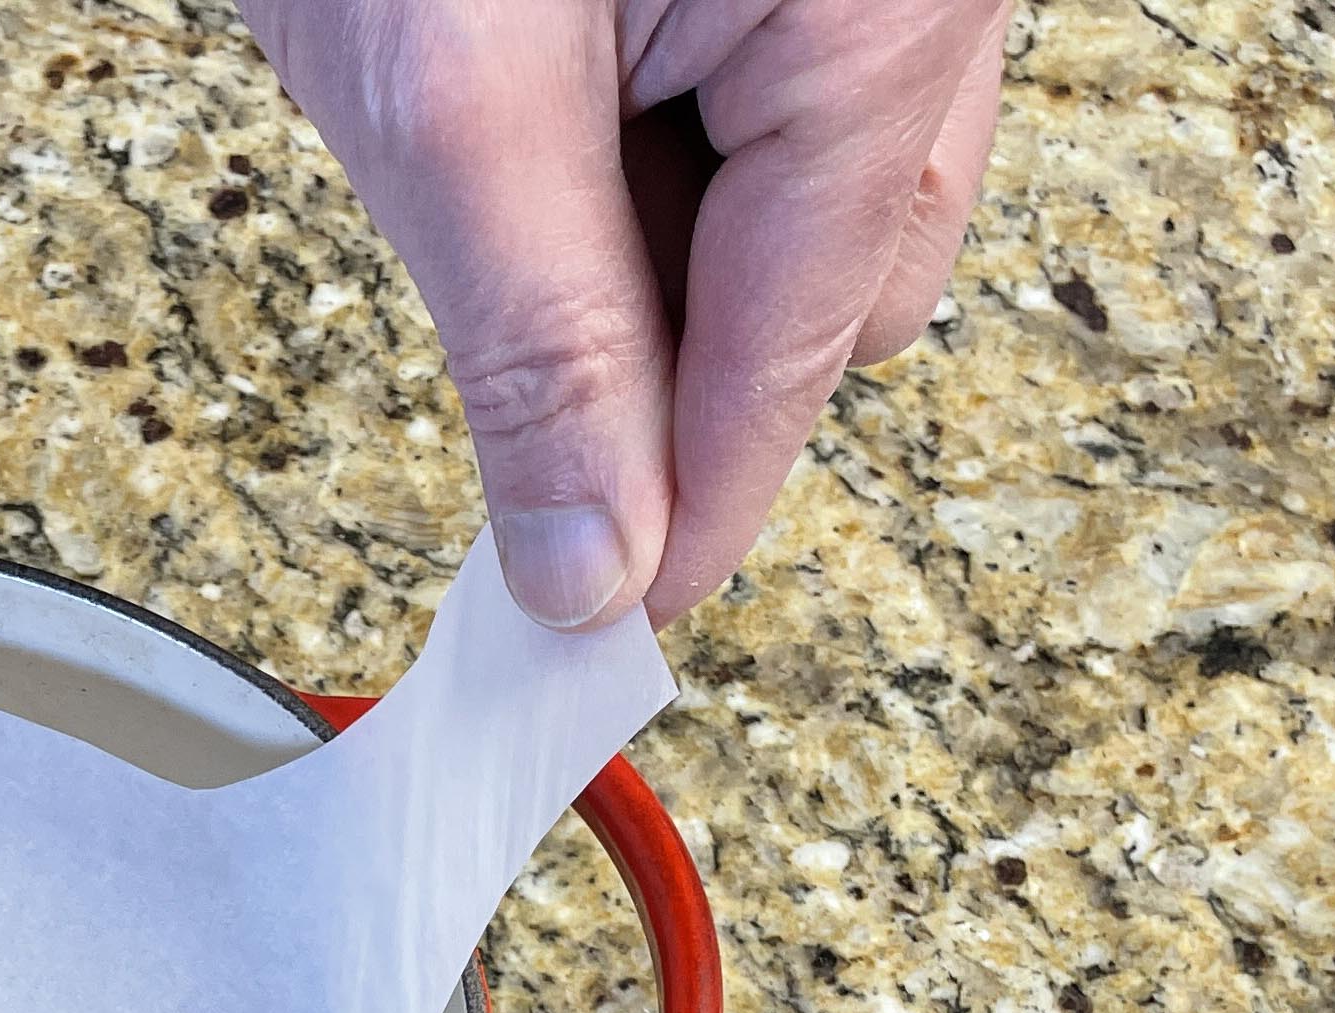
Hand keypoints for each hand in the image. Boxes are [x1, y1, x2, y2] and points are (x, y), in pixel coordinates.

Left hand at [242, 0, 1009, 624]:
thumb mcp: (452, 102)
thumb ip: (539, 348)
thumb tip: (585, 558)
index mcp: (882, 10)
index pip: (795, 346)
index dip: (691, 506)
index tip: (608, 629)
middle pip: (837, 282)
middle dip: (694, 375)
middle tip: (545, 450)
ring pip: (817, 197)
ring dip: (682, 277)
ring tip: (536, 253)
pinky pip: (778, 98)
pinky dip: (669, 173)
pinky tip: (568, 160)